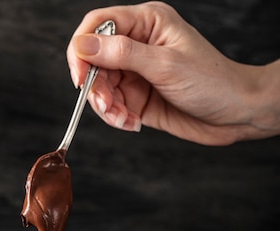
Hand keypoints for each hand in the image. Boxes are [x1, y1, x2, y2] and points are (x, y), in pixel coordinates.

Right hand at [67, 2, 279, 144]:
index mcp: (146, 23)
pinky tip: (132, 124)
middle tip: (108, 106)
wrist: (234, 114)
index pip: (98, 25)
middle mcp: (137, 46)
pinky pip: (113, 107)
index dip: (82, 49)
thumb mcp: (165, 64)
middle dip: (96, 87)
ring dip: (107, 108)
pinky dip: (116, 118)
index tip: (80, 77)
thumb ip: (122, 54)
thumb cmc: (210, 81)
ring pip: (101, 88)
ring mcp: (137, 73)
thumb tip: (84, 45)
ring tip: (124, 119)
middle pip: (94, 61)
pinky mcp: (138, 99)